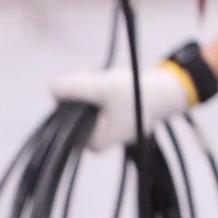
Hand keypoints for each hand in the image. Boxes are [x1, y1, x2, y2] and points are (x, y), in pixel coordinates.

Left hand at [50, 64, 193, 152]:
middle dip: (78, 91)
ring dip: (87, 88)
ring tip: (104, 79)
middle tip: (91, 74)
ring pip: (80, 107)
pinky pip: (92, 106)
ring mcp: (103, 132)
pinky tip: (107, 83)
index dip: (68, 96)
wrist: (166, 91)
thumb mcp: (101, 87)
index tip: (83, 78)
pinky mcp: (110, 121)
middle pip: (70, 112)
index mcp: (93, 143)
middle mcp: (96, 142)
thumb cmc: (136, 94)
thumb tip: (51, 89)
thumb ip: (73, 87)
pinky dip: (96, 92)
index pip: (63, 119)